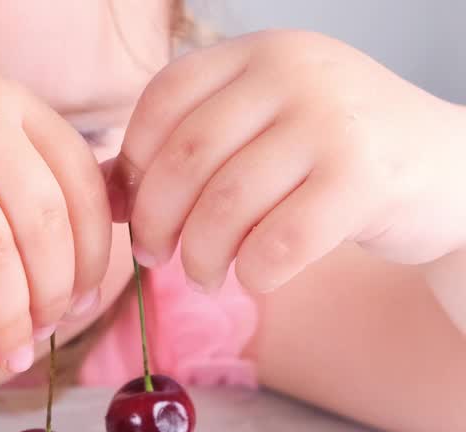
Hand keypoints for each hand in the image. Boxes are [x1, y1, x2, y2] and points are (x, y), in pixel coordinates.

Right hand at [0, 65, 110, 376]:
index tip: (84, 301)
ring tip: (11, 357)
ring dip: (8, 321)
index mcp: (3, 99)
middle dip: (51, 295)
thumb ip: (24, 173)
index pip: (80, 182)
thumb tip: (114, 232)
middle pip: (42, 224)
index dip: (93, 252)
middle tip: (45, 337)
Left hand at [110, 30, 465, 293]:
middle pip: (184, 159)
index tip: (137, 206)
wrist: (446, 174)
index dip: (135, 161)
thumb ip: (182, 151)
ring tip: (205, 275)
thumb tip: (100, 192)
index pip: (164, 99)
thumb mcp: (258, 133)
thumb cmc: (329, 159)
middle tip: (155, 256)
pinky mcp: (363, 181)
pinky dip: (251, 274)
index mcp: (258, 52)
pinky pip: (276, 244)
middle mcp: (294, 73)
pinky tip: (253, 278)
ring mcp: (331, 123)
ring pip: (224, 206)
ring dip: (200, 257)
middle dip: (156, 221)